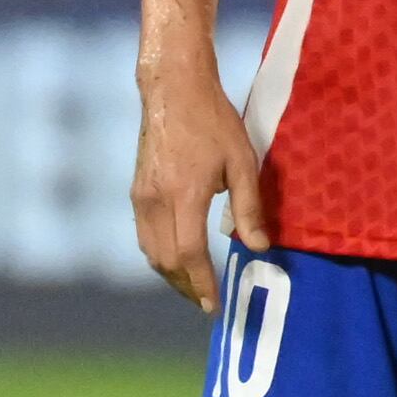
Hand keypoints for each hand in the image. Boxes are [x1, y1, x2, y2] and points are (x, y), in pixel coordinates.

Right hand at [129, 65, 266, 313]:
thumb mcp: (242, 161)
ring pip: (151, 252)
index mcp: (183, 195)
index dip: (202, 283)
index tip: (214, 305)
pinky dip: (161, 255)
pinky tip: (179, 259)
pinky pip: (145, 236)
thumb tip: (259, 247)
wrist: (172, 91)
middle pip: (166, 261)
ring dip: (172, 275)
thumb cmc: (214, 122)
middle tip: (208, 303)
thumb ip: (249, 207)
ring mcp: (140, 197)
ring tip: (196, 287)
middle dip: (187, 287)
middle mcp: (155, 201)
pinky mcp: (136, 192)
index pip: (189, 254)